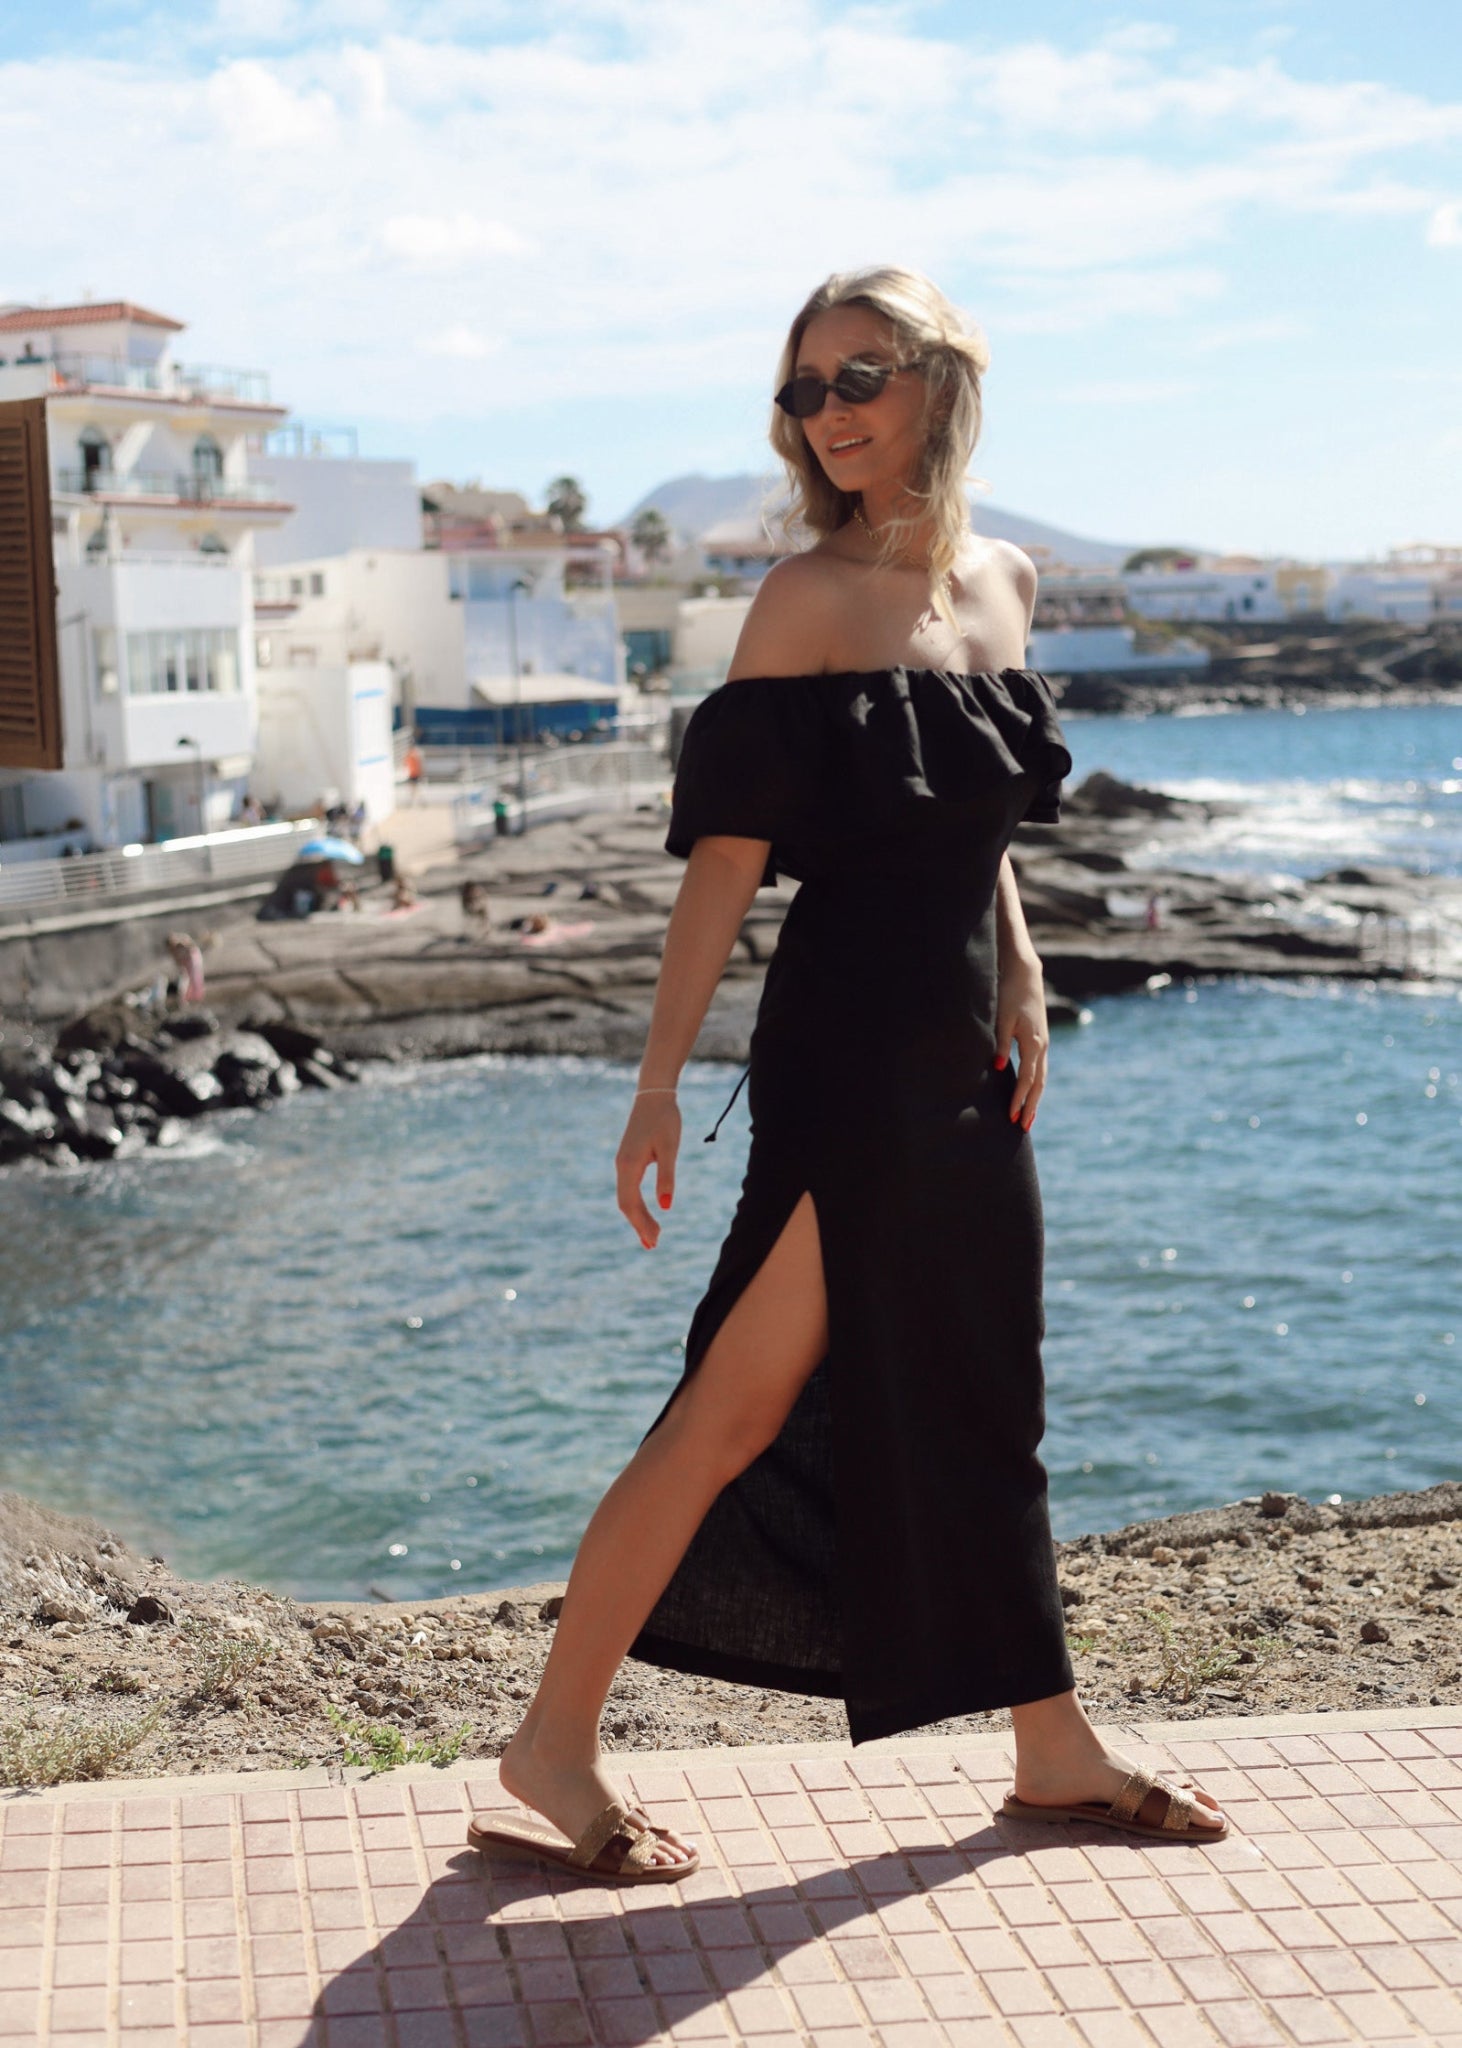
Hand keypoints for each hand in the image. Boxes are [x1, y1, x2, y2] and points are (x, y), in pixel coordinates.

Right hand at [616, 1094, 680, 1247]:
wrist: (654, 1095)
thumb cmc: (665, 1119)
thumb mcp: (670, 1148)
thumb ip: (667, 1176)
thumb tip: (667, 1206)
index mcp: (629, 1165)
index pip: (630, 1203)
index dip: (641, 1223)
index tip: (655, 1239)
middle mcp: (621, 1166)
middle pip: (626, 1204)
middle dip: (639, 1225)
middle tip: (654, 1245)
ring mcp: (623, 1163)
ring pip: (626, 1197)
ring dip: (637, 1217)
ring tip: (651, 1236)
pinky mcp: (629, 1159)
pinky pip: (629, 1188)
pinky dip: (637, 1205)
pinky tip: (646, 1212)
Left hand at [993, 955, 1048, 1130]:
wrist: (1025, 973)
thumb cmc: (1010, 993)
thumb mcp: (1002, 1019)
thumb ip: (1000, 1044)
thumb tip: (997, 1069)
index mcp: (1033, 1043)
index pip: (1027, 1080)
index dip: (1019, 1100)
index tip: (1011, 1118)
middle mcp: (1042, 1046)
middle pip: (1039, 1084)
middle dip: (1030, 1106)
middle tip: (1022, 1127)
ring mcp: (1044, 1042)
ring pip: (1042, 1077)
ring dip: (1035, 1098)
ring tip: (1028, 1116)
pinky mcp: (1040, 1038)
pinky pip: (1040, 1068)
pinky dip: (1036, 1084)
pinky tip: (1030, 1091)